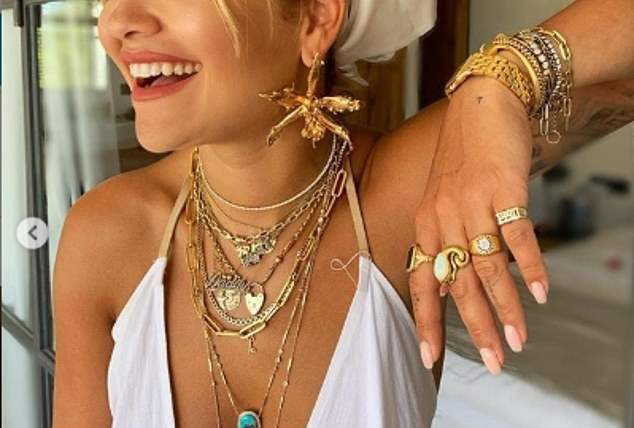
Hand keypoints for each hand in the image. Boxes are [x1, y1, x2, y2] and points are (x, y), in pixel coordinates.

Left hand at [410, 77, 548, 374]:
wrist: (481, 106)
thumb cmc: (461, 158)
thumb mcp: (440, 201)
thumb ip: (442, 243)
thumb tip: (447, 287)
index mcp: (426, 226)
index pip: (422, 283)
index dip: (426, 322)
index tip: (429, 358)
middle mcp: (445, 220)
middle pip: (459, 285)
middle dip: (475, 327)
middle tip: (493, 362)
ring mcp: (473, 206)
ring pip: (488, 269)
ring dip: (506, 308)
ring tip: (518, 341)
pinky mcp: (504, 192)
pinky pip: (518, 238)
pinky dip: (531, 268)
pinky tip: (542, 295)